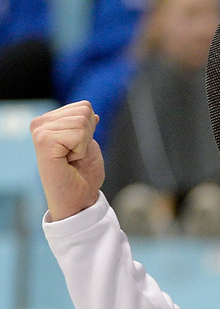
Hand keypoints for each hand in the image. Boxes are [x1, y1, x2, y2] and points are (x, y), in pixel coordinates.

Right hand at [30, 101, 103, 220]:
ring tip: (71, 160)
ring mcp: (40, 131)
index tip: (78, 150)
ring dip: (83, 145)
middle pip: (84, 110)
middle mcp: (40, 123)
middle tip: (75, 157)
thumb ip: (86, 126)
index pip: (84, 106)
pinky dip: (80, 150)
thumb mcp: (88, 145)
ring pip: (82, 122)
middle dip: (88, 136)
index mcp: (49, 122)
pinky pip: (78, 134)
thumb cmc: (82, 178)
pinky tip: (69, 161)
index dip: (90, 131)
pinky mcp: (44, 140)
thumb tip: (90, 111)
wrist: (78, 201)